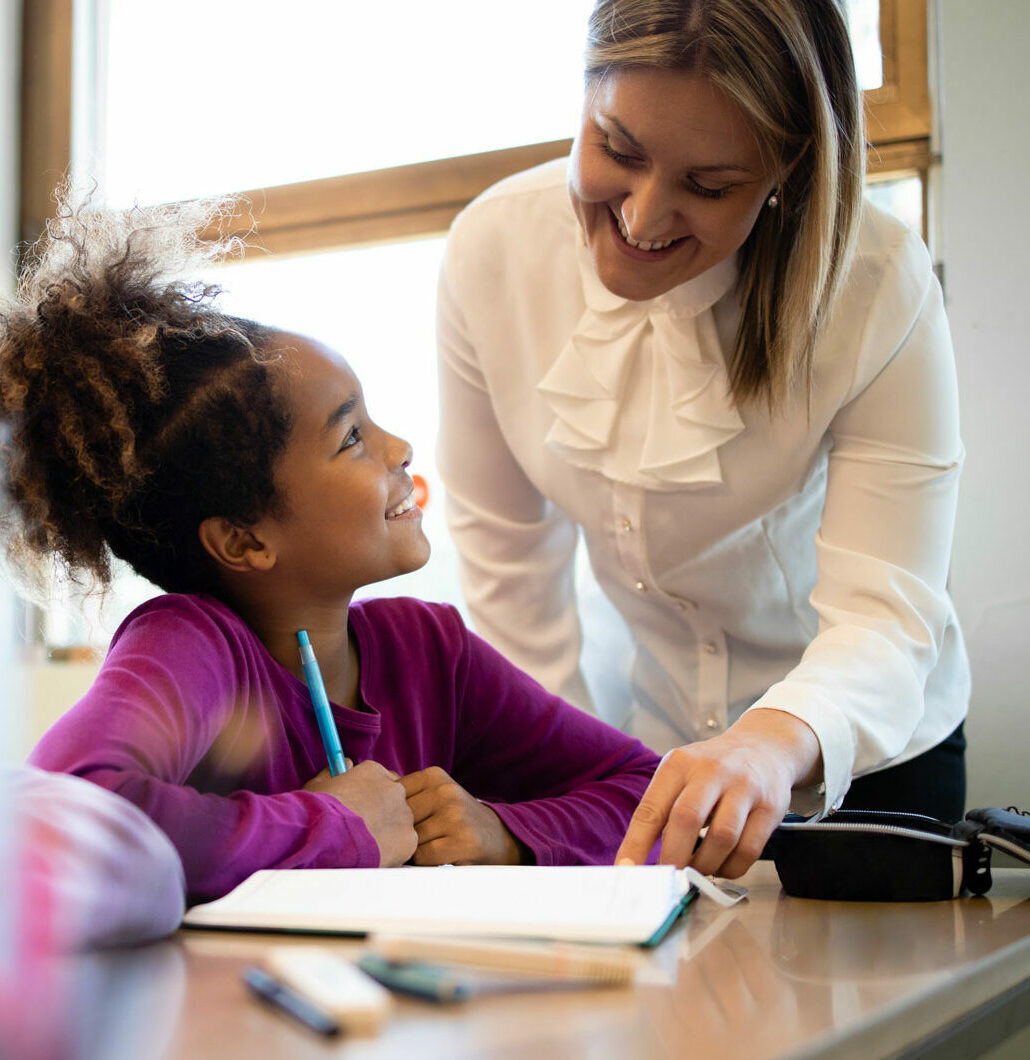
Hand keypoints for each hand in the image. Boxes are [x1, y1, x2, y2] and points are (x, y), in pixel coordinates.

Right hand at [304, 760, 416, 866]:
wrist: (324, 839)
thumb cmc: (316, 812)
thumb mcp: (318, 785)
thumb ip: (333, 772)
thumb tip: (346, 763)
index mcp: (374, 771)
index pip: (383, 779)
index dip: (373, 795)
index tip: (364, 807)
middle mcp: (394, 788)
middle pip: (395, 800)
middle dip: (384, 813)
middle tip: (365, 829)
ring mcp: (404, 813)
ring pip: (401, 823)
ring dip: (388, 832)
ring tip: (365, 845)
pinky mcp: (409, 839)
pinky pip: (405, 844)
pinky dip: (393, 851)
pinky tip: (374, 856)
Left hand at [399, 766, 525, 865]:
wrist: (498, 838)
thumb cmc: (456, 818)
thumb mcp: (435, 794)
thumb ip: (406, 793)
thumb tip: (368, 797)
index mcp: (435, 776)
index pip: (392, 795)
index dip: (390, 814)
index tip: (399, 821)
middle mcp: (446, 792)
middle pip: (399, 819)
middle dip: (400, 833)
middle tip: (413, 838)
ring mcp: (455, 816)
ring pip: (410, 839)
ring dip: (413, 849)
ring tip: (430, 845)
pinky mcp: (462, 842)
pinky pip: (423, 856)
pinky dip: (425, 861)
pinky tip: (439, 856)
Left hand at [615, 709, 820, 877]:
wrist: (763, 746)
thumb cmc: (712, 769)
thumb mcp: (681, 774)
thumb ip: (663, 810)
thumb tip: (640, 860)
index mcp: (679, 764)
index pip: (651, 808)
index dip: (636, 844)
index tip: (627, 870)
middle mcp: (711, 771)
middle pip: (686, 819)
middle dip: (674, 857)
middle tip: (669, 879)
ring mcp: (744, 787)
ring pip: (722, 837)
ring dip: (705, 865)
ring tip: (697, 872)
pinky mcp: (770, 807)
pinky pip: (750, 849)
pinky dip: (732, 868)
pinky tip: (722, 866)